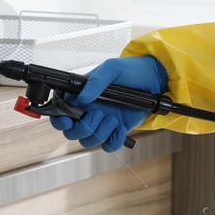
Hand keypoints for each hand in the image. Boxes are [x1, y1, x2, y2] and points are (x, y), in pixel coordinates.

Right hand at [47, 56, 167, 152]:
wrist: (155, 80)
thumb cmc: (132, 70)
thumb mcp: (112, 68)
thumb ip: (96, 80)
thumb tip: (84, 97)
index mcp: (81, 95)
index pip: (60, 112)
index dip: (59, 120)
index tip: (66, 120)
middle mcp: (89, 111)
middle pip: (72, 132)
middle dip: (83, 127)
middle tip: (98, 114)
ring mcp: (102, 122)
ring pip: (88, 141)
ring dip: (99, 134)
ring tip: (113, 119)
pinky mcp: (116, 131)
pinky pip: (108, 146)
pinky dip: (113, 141)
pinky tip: (121, 128)